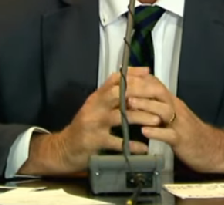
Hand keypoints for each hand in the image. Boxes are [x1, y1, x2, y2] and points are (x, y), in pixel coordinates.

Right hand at [29, 69, 155, 172]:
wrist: (65, 148)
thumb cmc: (86, 126)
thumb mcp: (96, 106)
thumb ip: (112, 93)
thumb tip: (134, 78)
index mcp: (97, 96)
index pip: (114, 79)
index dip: (132, 75)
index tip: (149, 74)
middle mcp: (95, 106)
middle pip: (118, 93)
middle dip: (139, 94)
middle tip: (158, 98)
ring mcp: (94, 123)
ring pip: (120, 116)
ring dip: (140, 117)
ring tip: (157, 121)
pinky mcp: (95, 141)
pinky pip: (117, 142)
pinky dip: (132, 145)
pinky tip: (144, 148)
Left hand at [125, 72, 223, 172]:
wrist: (212, 149)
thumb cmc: (189, 132)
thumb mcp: (174, 115)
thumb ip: (158, 106)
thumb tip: (137, 97)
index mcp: (172, 102)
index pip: (156, 84)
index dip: (139, 79)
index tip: (122, 76)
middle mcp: (176, 108)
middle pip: (159, 92)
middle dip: (140, 88)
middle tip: (121, 88)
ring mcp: (180, 123)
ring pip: (163, 110)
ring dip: (146, 106)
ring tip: (129, 104)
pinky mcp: (182, 140)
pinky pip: (169, 134)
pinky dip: (156, 132)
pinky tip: (144, 132)